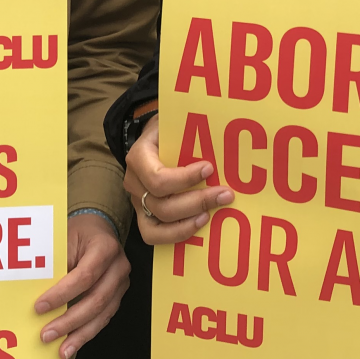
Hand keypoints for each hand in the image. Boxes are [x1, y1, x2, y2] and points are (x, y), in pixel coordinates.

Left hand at [33, 213, 129, 358]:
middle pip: (96, 300)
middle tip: (47, 334)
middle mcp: (118, 267)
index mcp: (105, 248)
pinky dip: (86, 333)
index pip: (85, 276)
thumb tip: (36, 293)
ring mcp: (121, 284)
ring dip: (79, 334)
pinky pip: (103, 319)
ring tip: (61, 350)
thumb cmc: (77, 234)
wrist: (97, 229)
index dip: (62, 294)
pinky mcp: (117, 297)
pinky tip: (71, 344)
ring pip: (102, 314)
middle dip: (69, 321)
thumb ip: (55, 264)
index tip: (40, 307)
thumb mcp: (64, 239)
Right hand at [123, 115, 233, 244]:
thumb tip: (222, 145)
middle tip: (225, 194)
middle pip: (162, 205)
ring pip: (158, 224)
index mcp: (138, 157)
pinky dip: (178, 234)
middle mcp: (134, 182)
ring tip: (211, 213)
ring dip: (189, 222)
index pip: (158, 177)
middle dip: (197, 202)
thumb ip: (190, 132)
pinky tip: (199, 224)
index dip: (185, 178)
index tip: (210, 169)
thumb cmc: (169, 131)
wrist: (155, 138)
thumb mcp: (175, 123)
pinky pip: (155, 235)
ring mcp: (137, 202)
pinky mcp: (144, 216)